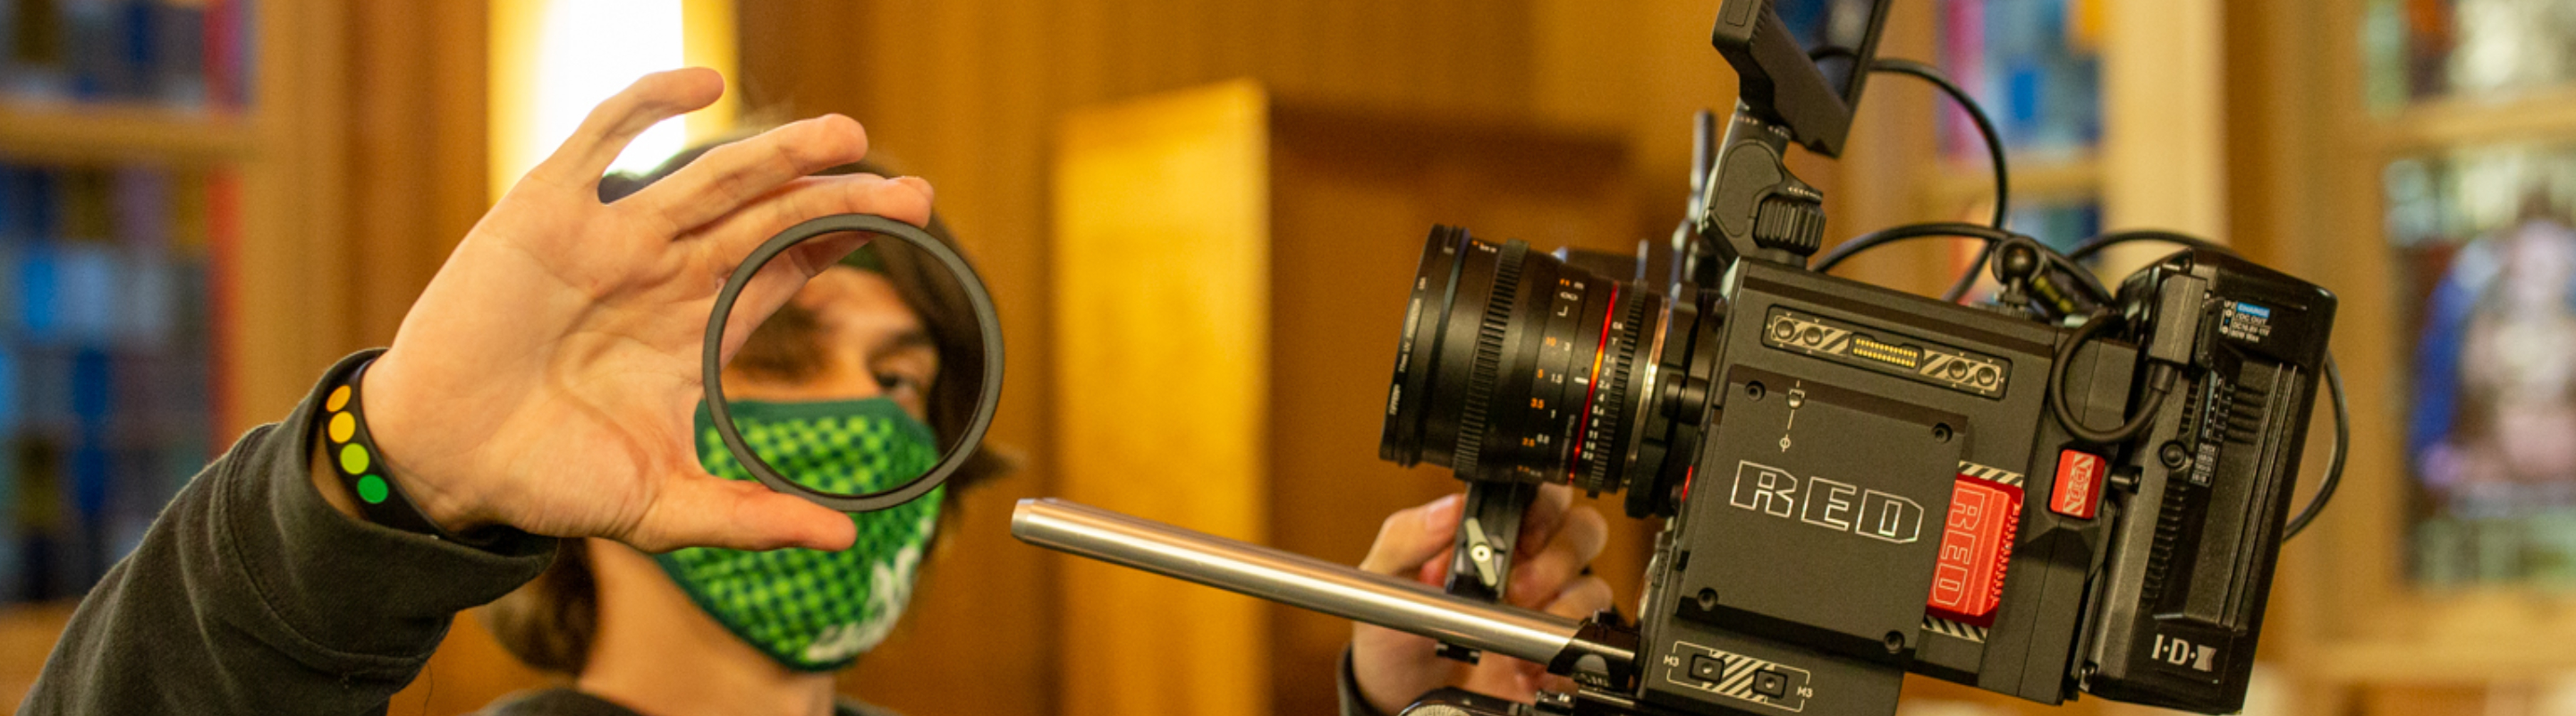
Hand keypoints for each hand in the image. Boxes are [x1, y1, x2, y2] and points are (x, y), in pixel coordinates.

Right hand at [344, 68, 931, 552]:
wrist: (442, 463)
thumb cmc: (546, 478)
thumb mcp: (662, 507)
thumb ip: (750, 520)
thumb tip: (843, 543)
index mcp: (696, 326)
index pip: (786, 265)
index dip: (844, 237)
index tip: (913, 221)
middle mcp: (664, 272)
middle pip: (768, 217)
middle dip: (839, 200)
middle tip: (911, 194)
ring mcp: (609, 239)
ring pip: (708, 177)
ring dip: (776, 153)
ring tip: (844, 136)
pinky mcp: (544, 212)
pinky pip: (599, 140)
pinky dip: (647, 105)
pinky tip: (701, 82)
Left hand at [1350, 485, 1612, 713]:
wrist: (1396, 690)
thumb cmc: (1393, 625)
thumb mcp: (1384, 576)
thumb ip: (1409, 535)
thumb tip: (1450, 506)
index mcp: (1496, 533)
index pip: (1546, 496)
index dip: (1545, 507)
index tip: (1520, 534)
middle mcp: (1531, 564)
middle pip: (1585, 531)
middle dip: (1560, 554)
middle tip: (1518, 584)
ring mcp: (1549, 609)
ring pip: (1594, 586)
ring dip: (1564, 601)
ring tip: (1521, 621)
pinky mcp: (1556, 654)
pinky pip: (1588, 644)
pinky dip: (1565, 648)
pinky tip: (1526, 659)